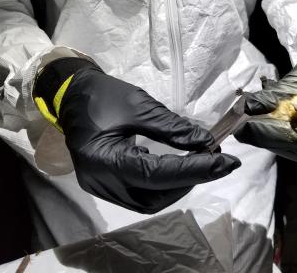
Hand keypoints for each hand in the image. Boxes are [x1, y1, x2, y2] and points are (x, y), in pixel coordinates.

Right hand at [34, 59, 240, 212]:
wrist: (71, 96)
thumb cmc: (102, 96)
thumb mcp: (139, 105)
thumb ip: (172, 128)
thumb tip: (206, 143)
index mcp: (104, 159)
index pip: (156, 174)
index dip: (194, 170)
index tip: (225, 162)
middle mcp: (100, 182)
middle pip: (154, 196)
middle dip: (189, 180)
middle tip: (215, 161)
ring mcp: (101, 188)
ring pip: (149, 202)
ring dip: (178, 186)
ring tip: (200, 165)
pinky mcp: (105, 186)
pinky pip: (140, 195)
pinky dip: (163, 186)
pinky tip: (176, 169)